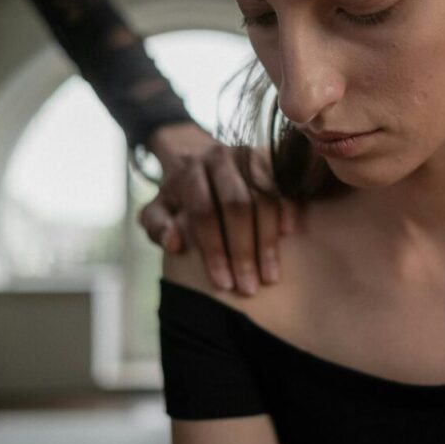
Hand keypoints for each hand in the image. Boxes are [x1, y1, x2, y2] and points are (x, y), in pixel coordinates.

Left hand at [136, 123, 299, 295]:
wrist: (198, 154)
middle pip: (236, 205)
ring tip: (270, 276)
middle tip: (249, 288)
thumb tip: (174, 244)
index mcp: (190, 171)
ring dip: (267, 241)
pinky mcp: (270, 158)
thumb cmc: (179, 195)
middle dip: (243, 251)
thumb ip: (157, 226)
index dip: (214, 251)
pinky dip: (287, 210)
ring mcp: (248, 156)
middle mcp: (220, 158)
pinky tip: (287, 236)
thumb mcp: (157, 209)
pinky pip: (283, 186)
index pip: (203, 213)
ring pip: (263, 199)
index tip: (223, 285)